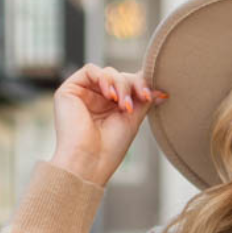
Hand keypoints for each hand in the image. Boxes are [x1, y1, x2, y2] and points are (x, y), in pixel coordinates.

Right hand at [50, 65, 167, 187]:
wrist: (88, 162)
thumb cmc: (109, 149)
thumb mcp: (132, 121)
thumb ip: (142, 101)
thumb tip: (161, 89)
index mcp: (111, 108)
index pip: (128, 85)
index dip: (140, 85)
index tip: (150, 96)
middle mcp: (96, 99)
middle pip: (119, 76)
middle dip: (131, 85)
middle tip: (140, 98)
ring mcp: (83, 94)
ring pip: (107, 73)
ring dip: (120, 84)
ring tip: (122, 105)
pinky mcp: (69, 90)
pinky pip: (89, 70)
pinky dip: (103, 78)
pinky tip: (109, 95)